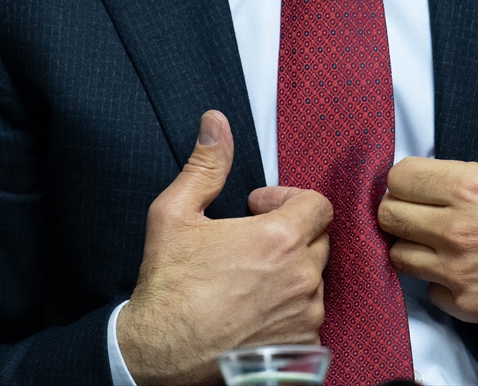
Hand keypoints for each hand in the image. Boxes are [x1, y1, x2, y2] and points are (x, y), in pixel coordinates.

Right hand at [118, 111, 332, 384]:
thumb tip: (215, 121)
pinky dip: (291, 305)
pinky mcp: (301, 346)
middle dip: (291, 231)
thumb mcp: (176, 213)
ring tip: (253, 271)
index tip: (258, 207)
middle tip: (253, 236)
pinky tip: (257, 304)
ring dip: (292, 268)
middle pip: (319, 238)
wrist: (158, 354)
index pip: (318, 204)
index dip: (288, 198)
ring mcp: (304, 315)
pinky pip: (311, 314)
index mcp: (278, 239)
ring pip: (316, 277)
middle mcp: (301, 277)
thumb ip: (206, 163)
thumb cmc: (167, 286)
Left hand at [377, 90, 477, 324]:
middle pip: (389, 216)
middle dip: (397, 206)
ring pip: (400, 256)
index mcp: (469, 187)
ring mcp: (461, 272)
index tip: (418, 178)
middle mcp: (456, 230)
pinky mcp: (472, 305)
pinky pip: (429, 291)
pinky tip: (454, 267)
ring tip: (429, 236)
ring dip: (410, 243)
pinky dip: (435, 280)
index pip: (400, 178)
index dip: (405, 175)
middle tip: (417, 206)